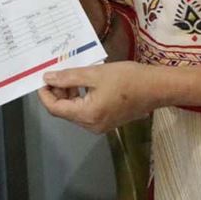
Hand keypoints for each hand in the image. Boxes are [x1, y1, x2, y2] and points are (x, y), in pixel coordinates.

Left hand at [38, 61, 154, 133]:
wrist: (157, 88)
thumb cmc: (127, 79)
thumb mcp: (95, 74)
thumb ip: (69, 78)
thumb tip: (47, 79)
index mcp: (86, 115)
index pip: (55, 108)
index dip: (45, 94)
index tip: (43, 79)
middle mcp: (91, 126)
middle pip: (64, 111)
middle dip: (58, 93)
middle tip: (59, 73)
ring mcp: (100, 126)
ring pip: (75, 112)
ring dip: (70, 95)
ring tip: (72, 76)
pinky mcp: (108, 122)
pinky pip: (87, 112)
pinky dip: (81, 99)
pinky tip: (85, 84)